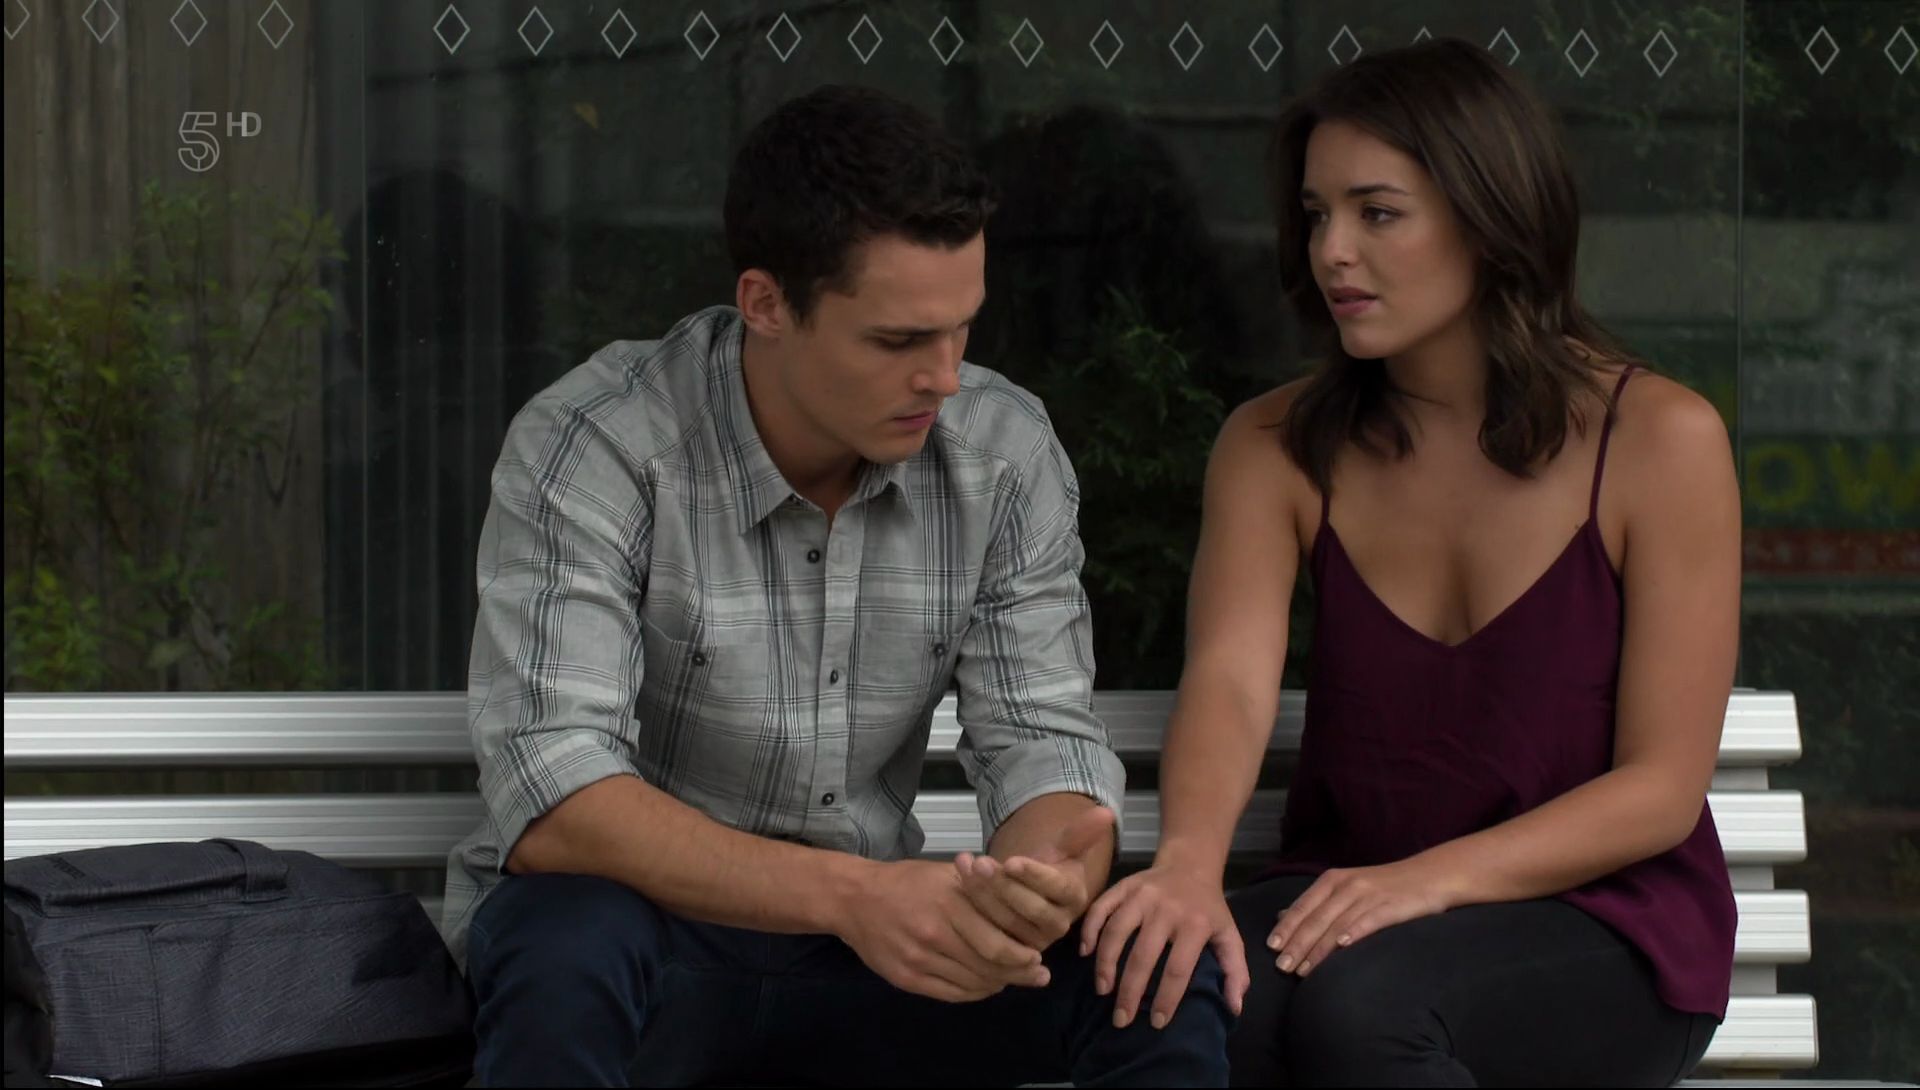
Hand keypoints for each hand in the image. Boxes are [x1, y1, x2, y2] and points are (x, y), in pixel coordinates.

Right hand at [837, 859, 1049, 1002]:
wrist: (854, 898)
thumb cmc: (906, 881)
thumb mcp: (946, 873)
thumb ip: (981, 890)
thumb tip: (1024, 903)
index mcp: (947, 902)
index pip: (996, 940)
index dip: (1021, 954)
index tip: (1038, 957)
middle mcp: (933, 934)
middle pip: (988, 965)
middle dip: (1019, 973)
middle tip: (1037, 975)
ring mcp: (918, 959)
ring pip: (972, 983)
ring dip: (998, 983)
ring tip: (1013, 979)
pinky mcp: (906, 978)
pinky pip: (951, 993)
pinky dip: (974, 992)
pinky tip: (985, 984)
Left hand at [953, 805, 1113, 949]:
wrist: (1026, 891)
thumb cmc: (1043, 868)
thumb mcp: (1060, 849)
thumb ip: (1079, 833)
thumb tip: (1106, 812)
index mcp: (1074, 897)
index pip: (1056, 888)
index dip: (1034, 875)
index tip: (1011, 861)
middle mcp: (1059, 924)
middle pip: (1030, 908)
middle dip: (1003, 885)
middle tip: (980, 862)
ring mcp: (1034, 942)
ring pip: (1007, 922)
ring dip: (982, 894)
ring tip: (965, 867)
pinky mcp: (1010, 953)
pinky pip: (990, 936)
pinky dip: (971, 910)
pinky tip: (958, 882)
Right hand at [1080, 862, 1248, 1028]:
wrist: (1190, 863)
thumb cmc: (1208, 908)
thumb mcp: (1229, 936)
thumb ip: (1235, 971)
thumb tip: (1234, 1008)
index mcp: (1195, 924)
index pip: (1177, 968)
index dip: (1167, 998)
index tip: (1157, 1022)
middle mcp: (1166, 909)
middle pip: (1143, 955)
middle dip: (1130, 991)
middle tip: (1121, 1019)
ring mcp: (1141, 895)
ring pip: (1116, 931)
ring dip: (1105, 964)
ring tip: (1103, 991)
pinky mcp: (1123, 886)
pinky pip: (1101, 908)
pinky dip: (1089, 930)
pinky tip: (1085, 954)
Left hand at [1267, 861, 1453, 976]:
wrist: (1428, 876)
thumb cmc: (1382, 886)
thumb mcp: (1344, 888)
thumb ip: (1315, 903)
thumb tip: (1282, 916)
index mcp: (1332, 880)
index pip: (1303, 906)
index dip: (1286, 927)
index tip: (1270, 947)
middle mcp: (1347, 885)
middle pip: (1316, 918)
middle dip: (1296, 944)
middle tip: (1281, 967)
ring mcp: (1368, 895)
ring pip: (1336, 925)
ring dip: (1318, 949)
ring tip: (1303, 970)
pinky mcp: (1390, 906)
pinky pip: (1368, 921)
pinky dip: (1353, 933)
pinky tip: (1342, 948)